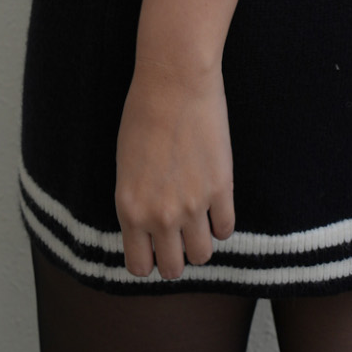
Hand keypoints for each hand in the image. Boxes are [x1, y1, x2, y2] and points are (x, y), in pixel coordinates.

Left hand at [115, 58, 236, 278]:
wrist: (173, 83)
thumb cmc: (141, 114)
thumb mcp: (125, 167)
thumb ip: (137, 203)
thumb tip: (150, 227)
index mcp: (130, 210)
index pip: (138, 266)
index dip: (148, 259)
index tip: (154, 246)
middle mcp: (160, 215)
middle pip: (172, 269)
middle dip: (175, 257)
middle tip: (178, 237)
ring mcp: (193, 205)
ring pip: (202, 256)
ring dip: (200, 243)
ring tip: (198, 221)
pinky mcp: (221, 189)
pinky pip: (226, 230)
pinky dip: (221, 223)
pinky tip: (215, 206)